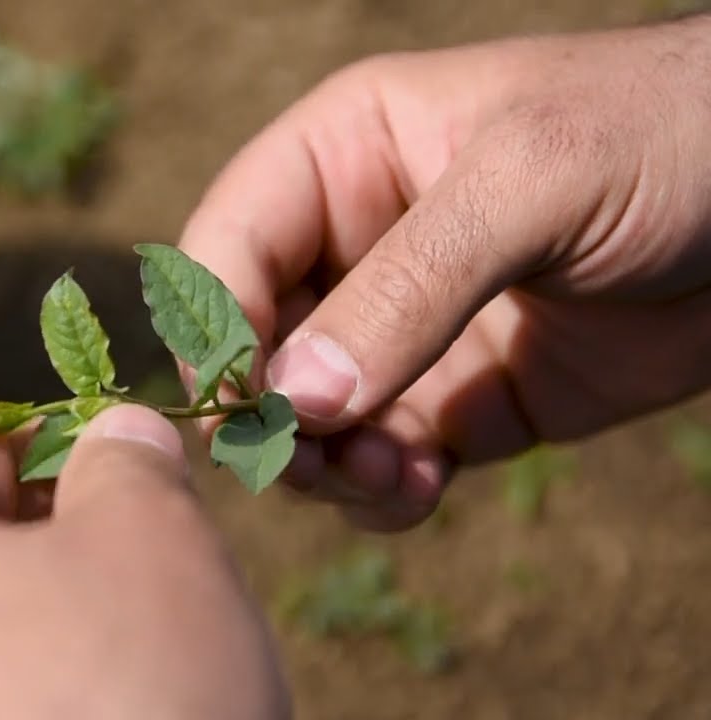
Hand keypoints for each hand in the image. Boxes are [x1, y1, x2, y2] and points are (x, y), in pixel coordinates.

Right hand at [180, 15, 710, 530]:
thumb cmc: (665, 139)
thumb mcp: (530, 184)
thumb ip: (407, 288)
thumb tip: (295, 400)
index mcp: (342, 157)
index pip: (228, 245)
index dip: (218, 327)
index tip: (246, 405)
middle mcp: (356, 246)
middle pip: (254, 345)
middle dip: (270, 412)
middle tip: (314, 460)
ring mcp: (407, 332)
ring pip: (310, 418)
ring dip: (324, 464)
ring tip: (386, 479)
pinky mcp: (460, 403)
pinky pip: (382, 462)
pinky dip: (380, 493)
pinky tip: (420, 490)